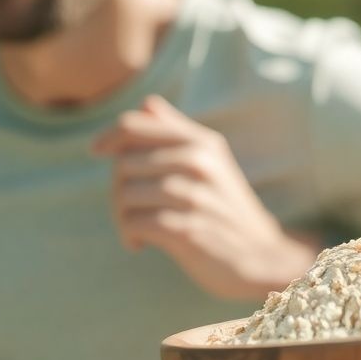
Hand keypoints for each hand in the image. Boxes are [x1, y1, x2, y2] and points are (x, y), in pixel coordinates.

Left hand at [91, 95, 316, 299]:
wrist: (263, 256)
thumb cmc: (227, 208)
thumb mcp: (211, 162)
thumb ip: (178, 131)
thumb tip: (147, 103)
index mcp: (201, 142)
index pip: (135, 125)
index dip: (109, 136)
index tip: (96, 151)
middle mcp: (198, 163)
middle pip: (123, 164)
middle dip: (117, 189)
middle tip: (129, 209)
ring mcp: (194, 196)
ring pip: (125, 195)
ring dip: (122, 217)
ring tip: (135, 229)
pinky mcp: (187, 230)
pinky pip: (135, 224)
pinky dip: (130, 236)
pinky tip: (140, 243)